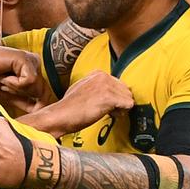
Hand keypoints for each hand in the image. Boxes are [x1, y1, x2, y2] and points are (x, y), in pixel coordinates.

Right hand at [0, 37, 52, 108]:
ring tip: (2, 78)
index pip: (43, 93)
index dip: (34, 104)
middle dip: (20, 95)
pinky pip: (28, 81)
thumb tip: (38, 113)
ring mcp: (31, 60)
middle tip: (3, 84)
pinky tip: (3, 75)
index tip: (16, 101)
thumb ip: (22, 101)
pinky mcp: (26, 59)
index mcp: (32, 72)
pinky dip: (12, 83)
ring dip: (14, 88)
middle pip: (41, 92)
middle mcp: (35, 65)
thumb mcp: (6, 94)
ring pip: (35, 88)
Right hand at [18, 70, 133, 137]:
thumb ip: (97, 87)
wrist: (61, 115)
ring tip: (105, 112)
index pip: (119, 84)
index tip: (104, 104)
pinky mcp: (110, 97)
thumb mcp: (83, 89)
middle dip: (119, 102)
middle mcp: (103, 76)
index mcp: (97, 73)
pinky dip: (121, 113)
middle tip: (105, 109)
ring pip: (128, 98)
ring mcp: (107, 86)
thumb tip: (109, 93)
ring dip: (120, 108)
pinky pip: (128, 105)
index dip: (114, 96)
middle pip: (126, 90)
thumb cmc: (69, 107)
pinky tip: (108, 114)